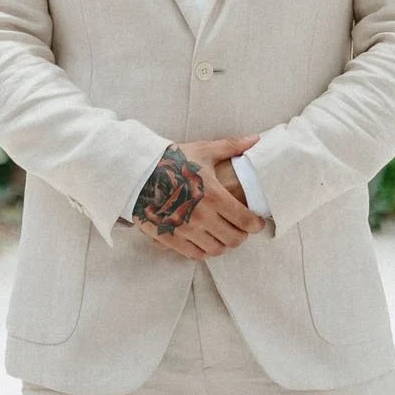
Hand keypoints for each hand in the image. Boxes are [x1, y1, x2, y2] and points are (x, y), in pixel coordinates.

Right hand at [132, 135, 264, 259]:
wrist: (137, 172)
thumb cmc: (172, 160)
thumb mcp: (203, 151)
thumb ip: (231, 146)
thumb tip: (256, 139)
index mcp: (214, 195)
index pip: (245, 220)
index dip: (256, 225)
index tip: (257, 223)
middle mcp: (202, 216)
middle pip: (233, 239)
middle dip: (242, 235)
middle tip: (242, 229)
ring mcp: (186, 229)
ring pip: (216, 250)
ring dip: (224, 245)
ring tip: (224, 236)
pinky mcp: (171, 238)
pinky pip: (195, 254)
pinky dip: (205, 251)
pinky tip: (206, 242)